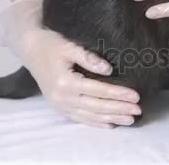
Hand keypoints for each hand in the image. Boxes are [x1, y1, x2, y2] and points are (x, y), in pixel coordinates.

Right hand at [0, 0, 141, 127]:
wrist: (30, 49)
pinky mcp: (59, 106)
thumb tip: (109, 69)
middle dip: (119, 109)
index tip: (136, 95)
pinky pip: (80, 118)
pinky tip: (110, 124)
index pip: (98, 90)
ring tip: (130, 119)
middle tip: (138, 110)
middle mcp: (62, 97)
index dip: (118, 94)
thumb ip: (89, 57)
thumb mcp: (69, 46)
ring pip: (90, 115)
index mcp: (66, 82)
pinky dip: (96, 123)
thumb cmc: (51, 44)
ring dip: (111, 118)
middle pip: (96, 106)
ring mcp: (60, 104)